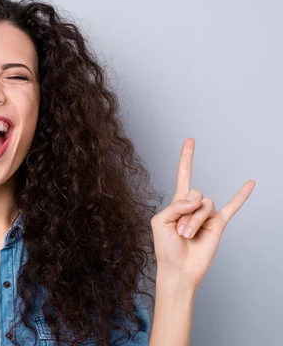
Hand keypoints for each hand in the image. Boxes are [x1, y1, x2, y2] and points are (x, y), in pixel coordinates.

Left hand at [151, 137, 254, 288]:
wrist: (178, 269)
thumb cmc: (165, 247)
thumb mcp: (160, 222)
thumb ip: (176, 206)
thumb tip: (197, 198)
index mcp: (177, 203)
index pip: (184, 175)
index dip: (186, 158)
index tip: (190, 140)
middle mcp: (193, 206)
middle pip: (194, 195)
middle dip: (185, 214)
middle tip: (180, 232)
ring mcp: (207, 215)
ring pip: (205, 205)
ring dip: (194, 221)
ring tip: (188, 236)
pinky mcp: (218, 225)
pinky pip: (232, 207)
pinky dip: (241, 196)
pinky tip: (250, 183)